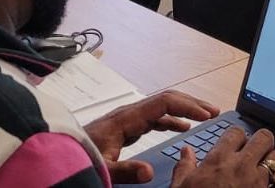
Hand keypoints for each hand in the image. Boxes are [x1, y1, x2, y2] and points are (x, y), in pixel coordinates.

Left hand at [85, 90, 219, 182]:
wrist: (59, 154)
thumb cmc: (79, 157)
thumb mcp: (102, 167)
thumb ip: (125, 171)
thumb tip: (149, 173)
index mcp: (126, 118)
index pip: (164, 103)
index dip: (187, 107)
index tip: (206, 116)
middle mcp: (129, 114)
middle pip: (166, 100)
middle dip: (191, 104)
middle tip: (214, 111)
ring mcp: (128, 119)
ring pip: (162, 108)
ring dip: (184, 110)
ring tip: (204, 117)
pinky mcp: (126, 127)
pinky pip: (155, 118)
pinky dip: (172, 120)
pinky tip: (182, 127)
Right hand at [171, 125, 274, 187]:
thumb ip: (184, 168)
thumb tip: (186, 152)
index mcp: (219, 161)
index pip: (236, 132)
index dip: (238, 137)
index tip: (236, 144)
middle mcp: (241, 167)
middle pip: (264, 138)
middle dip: (262, 142)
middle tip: (257, 151)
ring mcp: (258, 183)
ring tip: (268, 167)